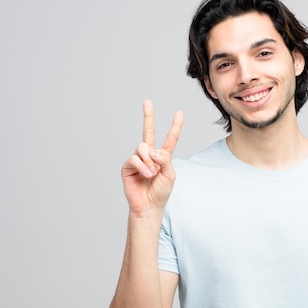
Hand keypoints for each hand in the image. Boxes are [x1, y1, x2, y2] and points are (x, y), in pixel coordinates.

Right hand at [121, 100, 183, 215]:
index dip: (175, 126)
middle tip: (147, 101)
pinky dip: (142, 166)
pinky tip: (146, 174)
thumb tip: (152, 149)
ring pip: (143, 147)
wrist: (148, 206)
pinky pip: (135, 158)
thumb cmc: (160, 192)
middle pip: (148, 131)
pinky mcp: (128, 166)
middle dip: (148, 116)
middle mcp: (150, 155)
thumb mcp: (170, 174)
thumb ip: (165, 159)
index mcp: (163, 156)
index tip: (179, 113)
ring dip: (149, 160)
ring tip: (152, 173)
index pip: (170, 138)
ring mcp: (138, 159)